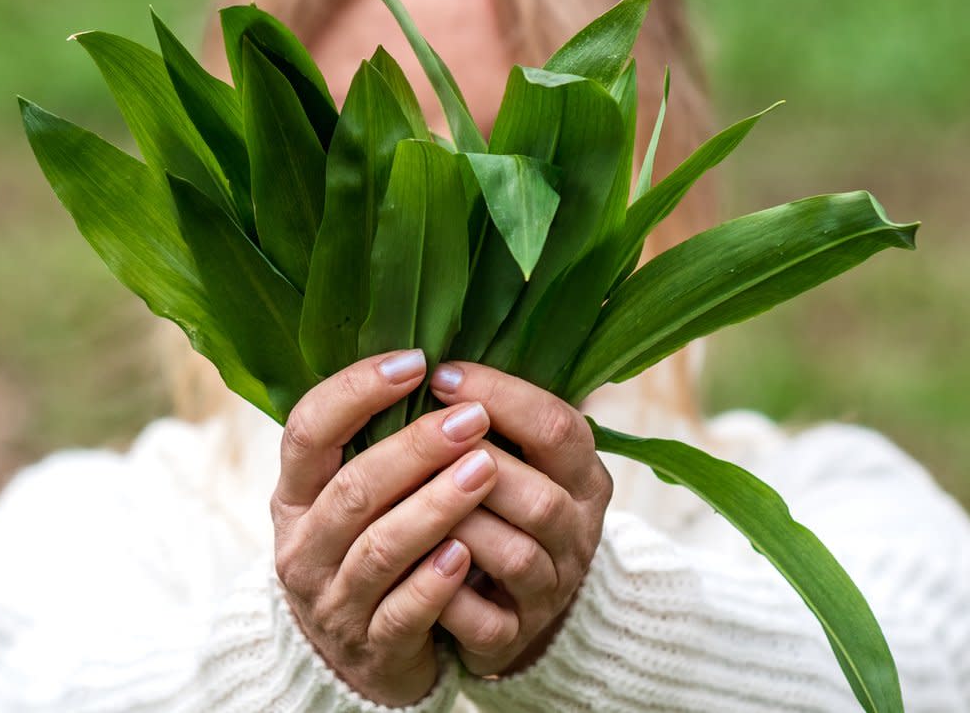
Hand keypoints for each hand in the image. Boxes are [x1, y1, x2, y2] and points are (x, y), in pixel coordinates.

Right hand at [271, 349, 499, 706]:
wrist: (358, 651)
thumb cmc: (365, 548)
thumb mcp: (351, 498)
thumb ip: (376, 443)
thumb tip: (439, 364)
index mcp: (296, 494)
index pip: (309, 429)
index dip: (357, 391)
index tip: (415, 362)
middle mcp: (303, 546)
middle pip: (353, 488)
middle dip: (415, 448)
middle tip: (471, 418)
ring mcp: (334, 600)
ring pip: (381, 548)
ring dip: (435, 506)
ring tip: (484, 470)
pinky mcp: (372, 645)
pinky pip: (404, 612)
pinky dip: (434, 581)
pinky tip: (465, 553)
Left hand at [429, 362, 612, 676]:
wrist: (515, 601)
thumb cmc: (502, 505)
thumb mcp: (518, 454)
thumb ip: (494, 415)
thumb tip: (433, 354)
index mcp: (583, 475)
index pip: (558, 426)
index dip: (502, 396)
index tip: (440, 375)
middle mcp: (577, 531)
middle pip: (541, 497)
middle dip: (475, 465)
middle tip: (419, 437)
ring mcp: (551, 588)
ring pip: (514, 555)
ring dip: (457, 523)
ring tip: (405, 498)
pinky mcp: (516, 635)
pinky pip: (486, 620)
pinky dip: (446, 594)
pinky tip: (412, 566)